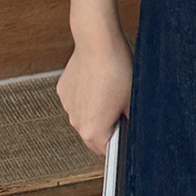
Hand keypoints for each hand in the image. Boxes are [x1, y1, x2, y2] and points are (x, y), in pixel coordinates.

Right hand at [56, 30, 133, 156]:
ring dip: (96, 111)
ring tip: (110, 91)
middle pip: (93, 135)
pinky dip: (86, 97)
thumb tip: (132, 129)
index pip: (106, 151)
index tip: (126, 136)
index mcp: (93, 131)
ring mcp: (68, 106)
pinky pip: (77, 101)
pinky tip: (98, 81)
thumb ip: (130, 121)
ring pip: (84, 117)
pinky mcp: (63, 91)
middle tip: (122, 110)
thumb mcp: (133, 99)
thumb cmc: (117, 70)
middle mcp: (76, 122)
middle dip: (108, 128)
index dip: (119, 144)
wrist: (98, 43)